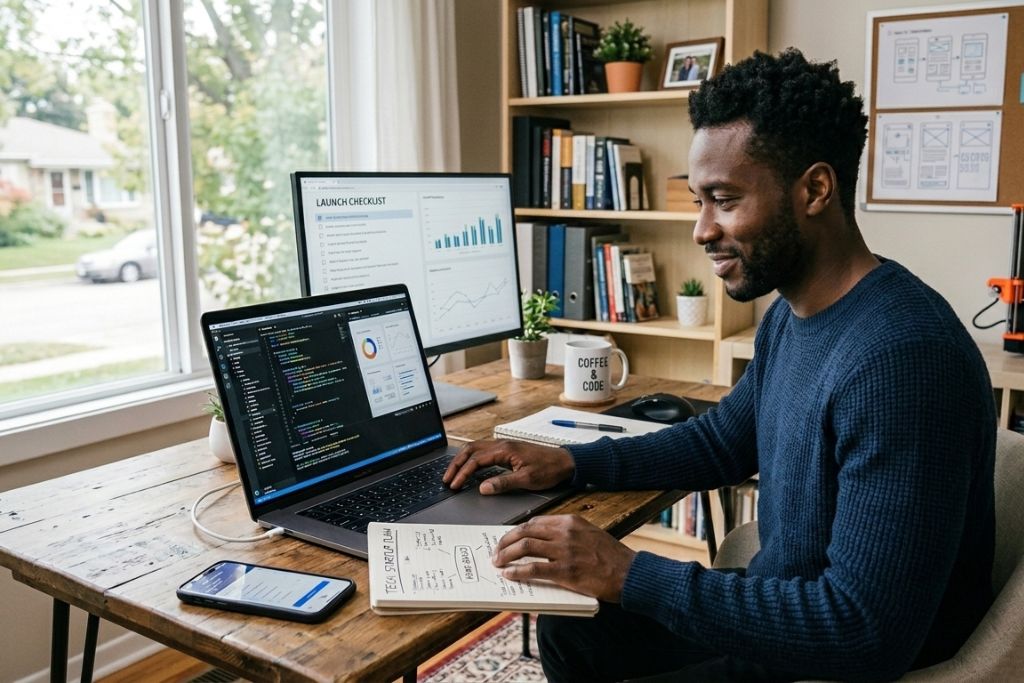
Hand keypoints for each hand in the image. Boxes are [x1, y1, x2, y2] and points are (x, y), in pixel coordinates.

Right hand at [442, 439, 574, 493]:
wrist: (565, 462)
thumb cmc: (549, 469)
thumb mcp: (527, 479)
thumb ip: (503, 483)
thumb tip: (482, 488)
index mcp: (505, 450)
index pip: (476, 460)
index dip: (462, 473)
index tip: (454, 485)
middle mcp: (502, 444)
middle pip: (471, 450)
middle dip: (456, 464)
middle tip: (446, 478)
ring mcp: (504, 446)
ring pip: (476, 449)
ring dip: (463, 460)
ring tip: (453, 473)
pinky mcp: (507, 450)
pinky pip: (484, 451)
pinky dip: (472, 459)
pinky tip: (470, 468)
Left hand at [492, 514, 635, 602]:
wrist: (629, 572)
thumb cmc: (611, 557)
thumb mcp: (589, 534)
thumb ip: (567, 535)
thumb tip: (543, 543)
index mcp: (571, 521)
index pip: (535, 522)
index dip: (517, 531)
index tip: (508, 539)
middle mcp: (566, 532)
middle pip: (525, 531)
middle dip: (505, 541)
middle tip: (496, 551)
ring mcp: (565, 551)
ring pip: (525, 547)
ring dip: (506, 555)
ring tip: (498, 563)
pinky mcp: (566, 571)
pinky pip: (533, 569)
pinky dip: (517, 571)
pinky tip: (509, 575)